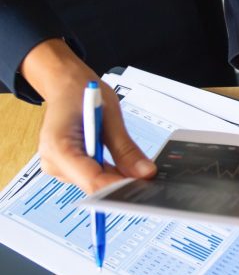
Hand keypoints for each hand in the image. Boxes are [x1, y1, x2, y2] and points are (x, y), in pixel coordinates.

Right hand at [20, 39, 155, 193]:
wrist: (65, 85)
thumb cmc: (82, 93)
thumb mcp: (110, 116)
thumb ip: (126, 149)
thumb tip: (146, 173)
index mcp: (59, 147)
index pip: (92, 180)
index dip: (120, 187)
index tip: (144, 188)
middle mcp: (53, 161)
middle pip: (94, 185)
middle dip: (122, 183)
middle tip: (149, 180)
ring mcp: (57, 167)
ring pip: (95, 183)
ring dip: (116, 176)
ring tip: (134, 166)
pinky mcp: (66, 167)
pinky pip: (93, 176)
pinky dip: (109, 172)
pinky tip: (121, 164)